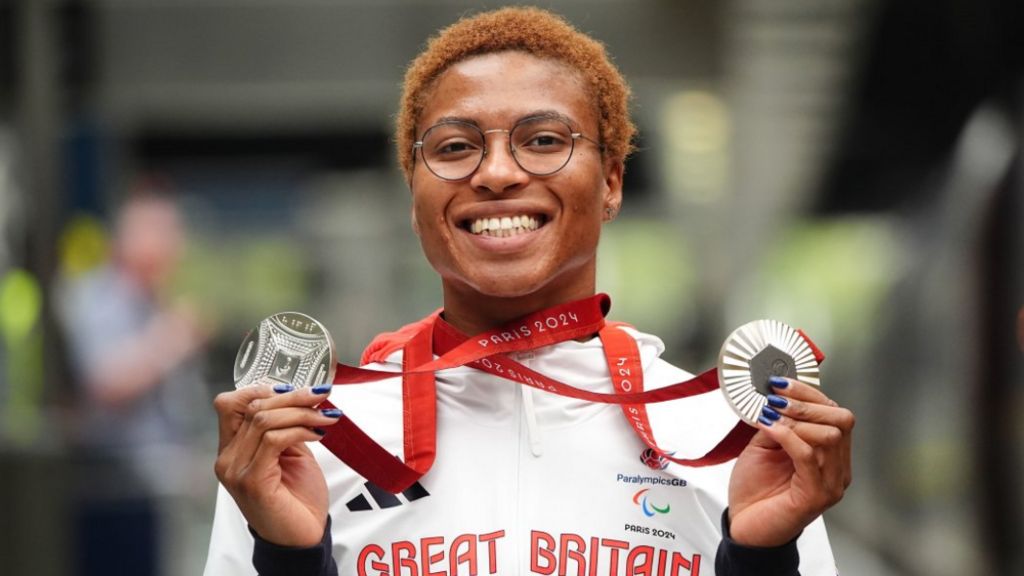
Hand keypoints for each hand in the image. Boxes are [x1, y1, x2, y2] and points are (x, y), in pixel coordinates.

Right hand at [213, 384, 340, 546]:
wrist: (301, 537)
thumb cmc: (296, 498)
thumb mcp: (290, 453)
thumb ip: (285, 428)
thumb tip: (301, 396)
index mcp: (232, 448)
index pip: (230, 403)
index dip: (262, 388)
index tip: (298, 389)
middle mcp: (227, 458)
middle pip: (251, 406)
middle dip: (292, 395)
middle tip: (322, 395)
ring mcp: (236, 470)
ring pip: (264, 419)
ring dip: (301, 412)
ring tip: (327, 417)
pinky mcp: (252, 481)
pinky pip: (273, 440)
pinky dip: (299, 430)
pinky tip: (318, 434)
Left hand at [727, 377, 854, 546]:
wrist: (744, 525)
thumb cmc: (756, 488)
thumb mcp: (766, 445)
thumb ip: (777, 422)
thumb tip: (775, 395)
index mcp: (831, 454)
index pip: (836, 413)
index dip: (810, 394)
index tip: (780, 382)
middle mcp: (838, 468)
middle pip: (842, 420)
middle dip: (807, 403)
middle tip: (776, 398)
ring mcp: (831, 483)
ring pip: (830, 435)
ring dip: (796, 418)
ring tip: (769, 415)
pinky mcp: (816, 495)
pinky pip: (808, 456)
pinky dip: (788, 436)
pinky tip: (769, 429)